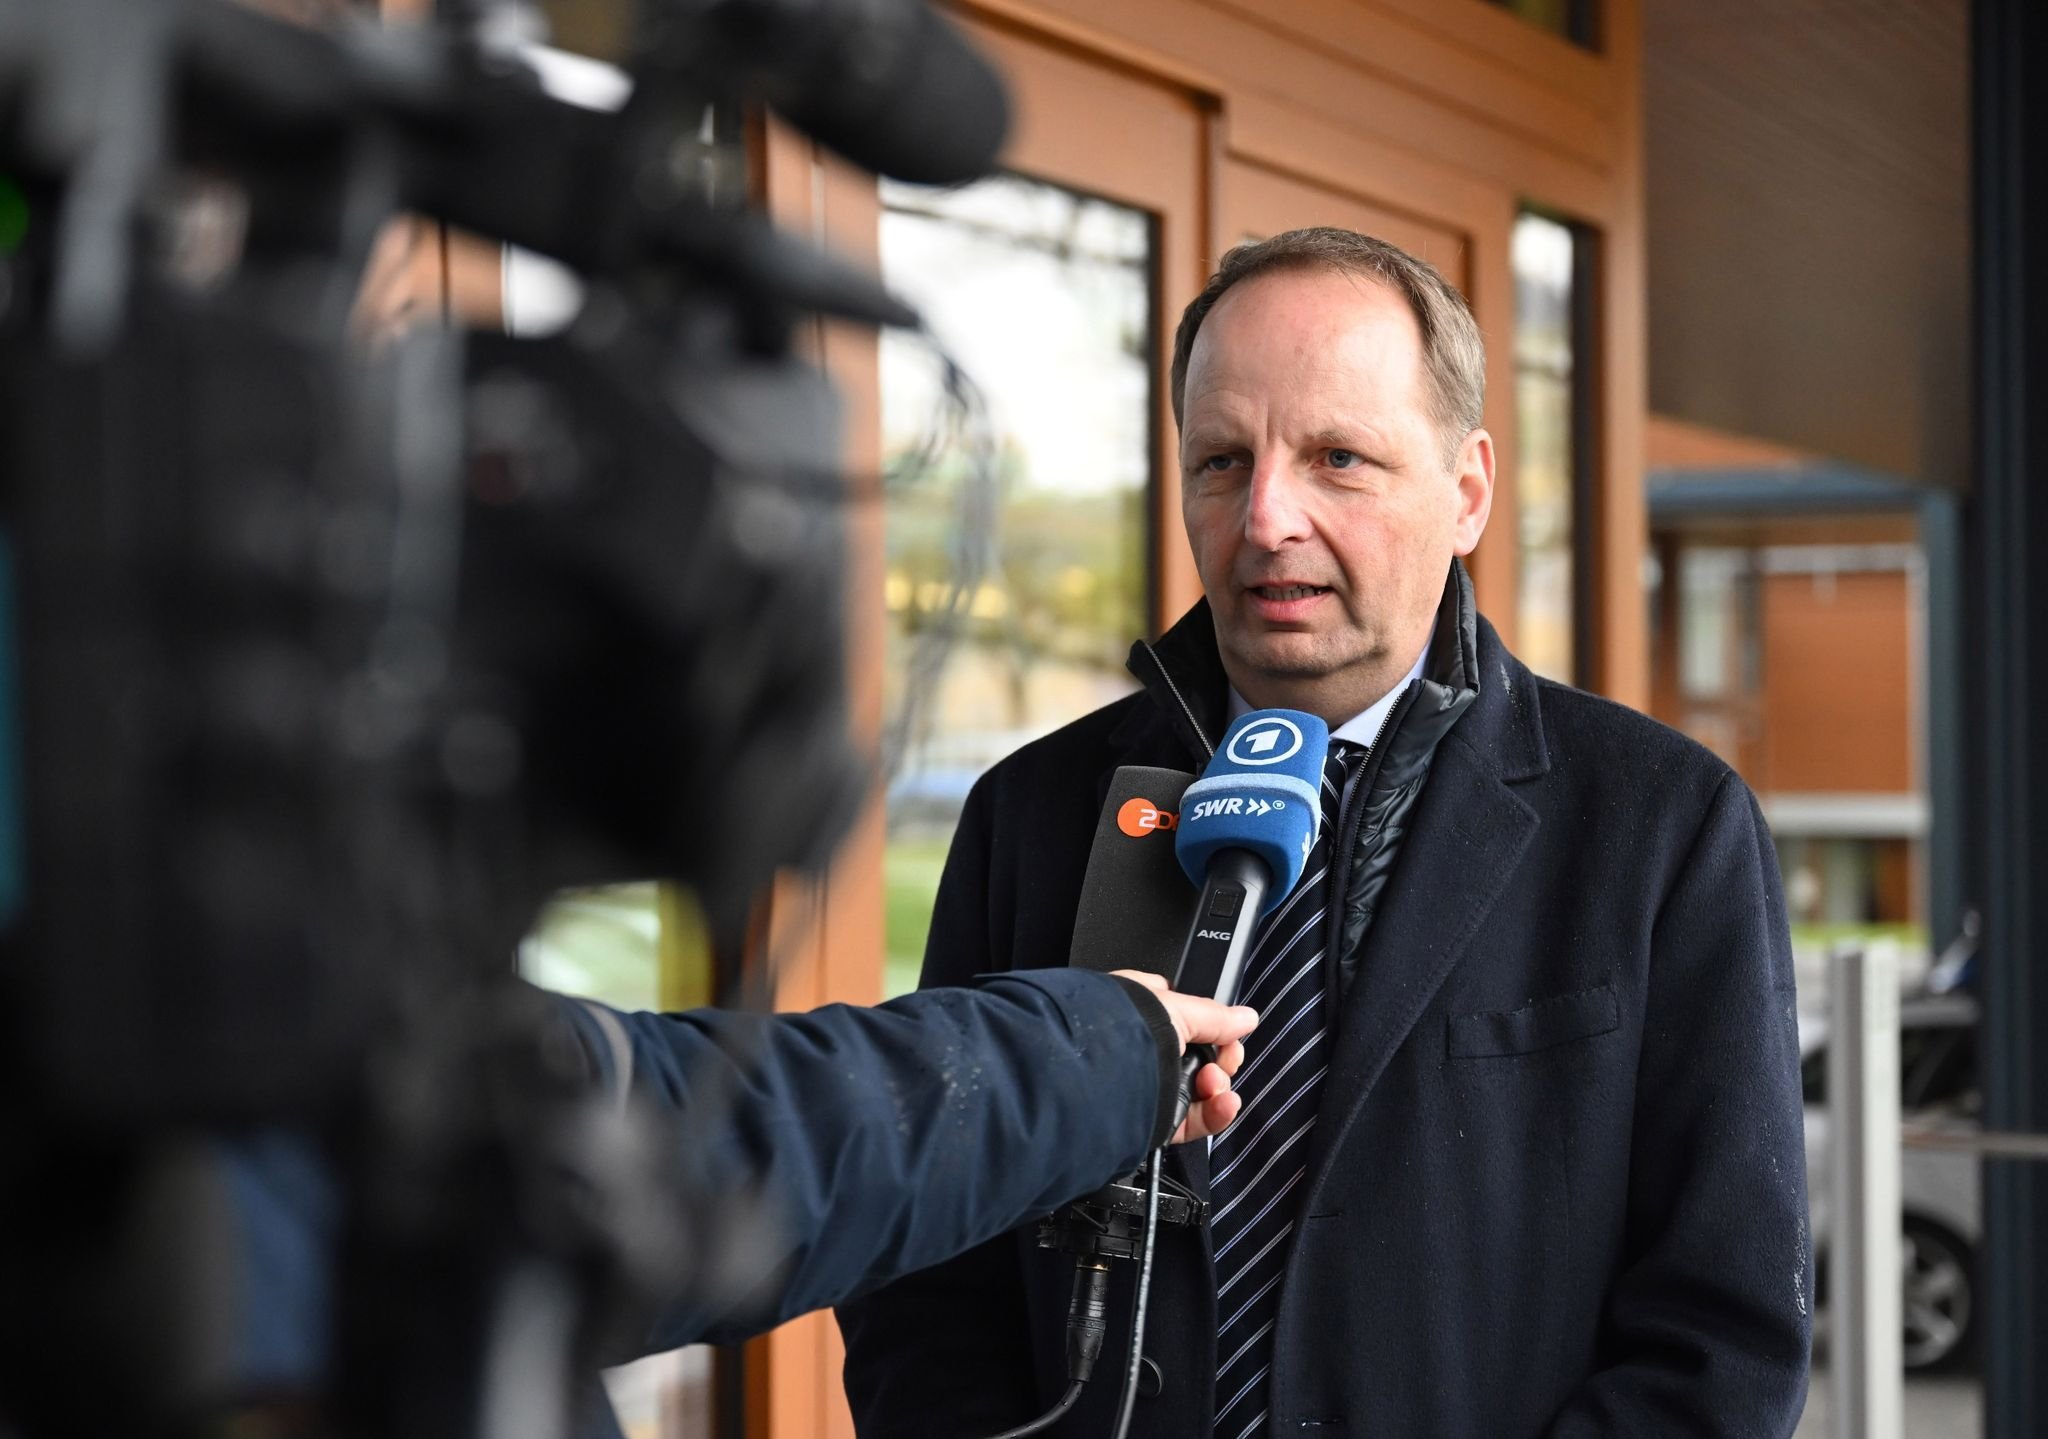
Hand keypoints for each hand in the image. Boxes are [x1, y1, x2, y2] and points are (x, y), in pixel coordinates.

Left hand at [1111, 970, 1257, 1143]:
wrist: (1097, 1074)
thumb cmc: (1120, 1029)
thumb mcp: (1177, 1009)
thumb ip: (1216, 1017)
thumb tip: (1245, 1018)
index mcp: (1143, 1011)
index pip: (1190, 1018)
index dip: (1215, 1027)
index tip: (1228, 1032)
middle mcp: (1146, 1049)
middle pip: (1203, 1057)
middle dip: (1222, 1060)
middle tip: (1224, 1059)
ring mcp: (1151, 1086)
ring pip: (1203, 1089)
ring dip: (1219, 1086)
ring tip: (1213, 1083)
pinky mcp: (1156, 1119)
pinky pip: (1196, 1119)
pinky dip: (1216, 1113)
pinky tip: (1225, 1104)